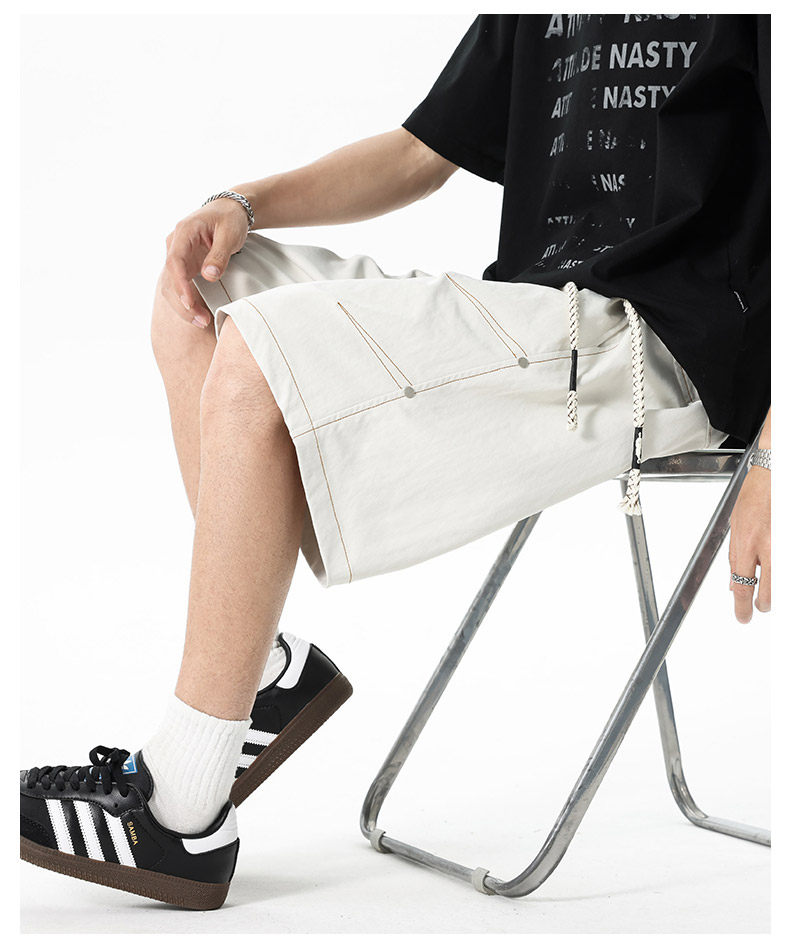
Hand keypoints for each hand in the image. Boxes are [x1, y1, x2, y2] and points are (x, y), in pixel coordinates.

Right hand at [162, 198, 249, 327]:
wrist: (230, 211)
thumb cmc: (230, 219)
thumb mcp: (230, 234)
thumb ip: (219, 255)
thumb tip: (208, 276)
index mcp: (183, 232)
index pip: (174, 261)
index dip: (180, 284)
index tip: (189, 302)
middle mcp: (175, 245)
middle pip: (169, 278)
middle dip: (182, 303)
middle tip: (201, 320)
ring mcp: (178, 257)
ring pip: (171, 286)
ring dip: (184, 307)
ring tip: (202, 323)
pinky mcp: (185, 266)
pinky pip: (180, 287)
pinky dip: (187, 302)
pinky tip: (199, 316)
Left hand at [728, 464, 770, 622]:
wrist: (775, 475)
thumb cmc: (755, 496)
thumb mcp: (736, 526)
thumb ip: (736, 556)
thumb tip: (733, 582)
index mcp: (747, 543)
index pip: (742, 585)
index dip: (741, 607)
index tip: (742, 617)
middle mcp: (768, 546)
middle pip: (769, 593)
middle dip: (763, 605)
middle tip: (760, 607)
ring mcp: (783, 545)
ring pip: (780, 584)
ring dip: (776, 593)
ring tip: (770, 596)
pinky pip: (783, 567)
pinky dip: (779, 573)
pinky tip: (775, 570)